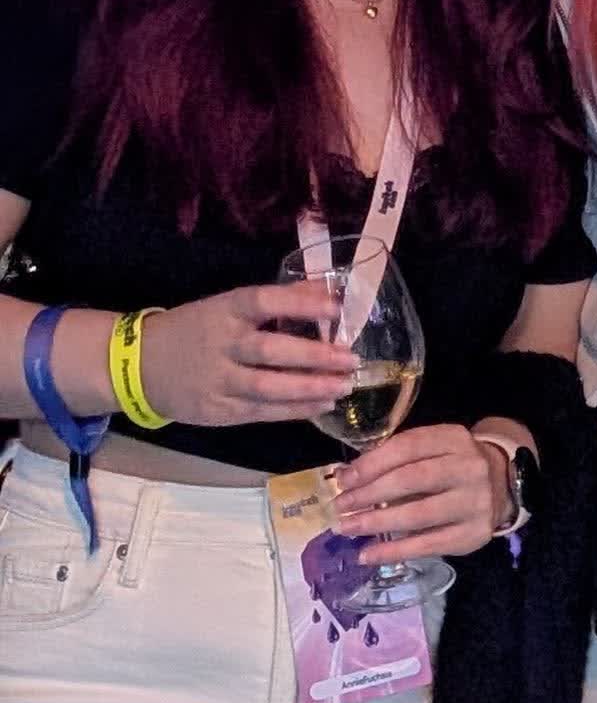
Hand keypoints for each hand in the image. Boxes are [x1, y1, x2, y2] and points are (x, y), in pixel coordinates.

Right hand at [141, 284, 358, 426]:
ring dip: (310, 389)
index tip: (337, 306)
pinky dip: (294, 411)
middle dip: (315, 356)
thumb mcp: (226, 306)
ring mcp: (217, 381)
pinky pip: (261, 412)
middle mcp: (221, 344)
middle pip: (271, 351)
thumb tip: (327, 290)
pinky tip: (321, 405)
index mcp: (224, 310)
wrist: (138, 366)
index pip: (264, 301)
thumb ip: (275, 302)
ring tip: (344, 386)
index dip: (301, 302)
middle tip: (351, 359)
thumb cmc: (195, 329)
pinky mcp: (217, 411)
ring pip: (268, 388)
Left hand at [334, 424, 511, 562]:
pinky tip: (367, 555)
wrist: (501, 485)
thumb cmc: (453, 465)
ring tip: (347, 528)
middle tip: (339, 507)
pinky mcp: (472, 534)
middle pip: (410, 480)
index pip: (407, 447)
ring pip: (417, 515)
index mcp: (454, 439)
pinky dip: (392, 552)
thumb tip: (347, 477)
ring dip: (375, 523)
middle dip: (368, 494)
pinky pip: (426, 546)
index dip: (371, 463)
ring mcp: (474, 503)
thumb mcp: (433, 448)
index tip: (343, 479)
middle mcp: (468, 468)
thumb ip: (396, 458)